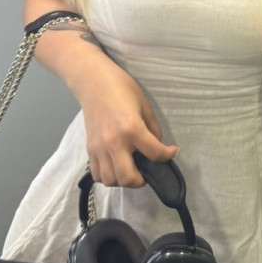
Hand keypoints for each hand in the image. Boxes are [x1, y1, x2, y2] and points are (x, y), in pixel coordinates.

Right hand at [79, 64, 177, 187]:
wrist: (93, 82)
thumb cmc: (121, 88)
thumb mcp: (144, 105)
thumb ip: (152, 129)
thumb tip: (156, 146)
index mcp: (132, 128)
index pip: (154, 153)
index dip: (167, 155)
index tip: (171, 152)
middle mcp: (114, 142)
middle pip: (128, 178)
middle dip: (141, 180)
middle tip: (146, 171)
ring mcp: (99, 148)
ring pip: (110, 180)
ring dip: (123, 180)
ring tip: (130, 169)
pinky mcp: (89, 149)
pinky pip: (98, 174)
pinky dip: (108, 176)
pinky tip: (116, 166)